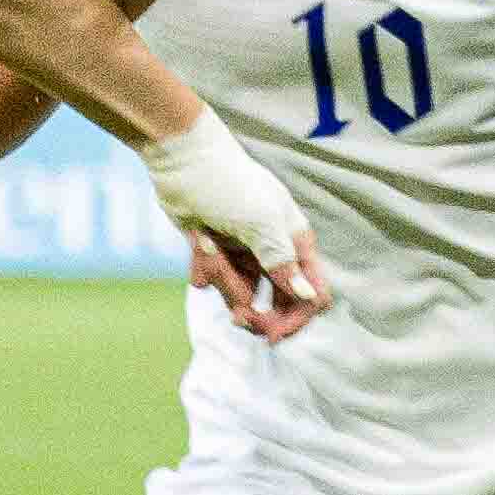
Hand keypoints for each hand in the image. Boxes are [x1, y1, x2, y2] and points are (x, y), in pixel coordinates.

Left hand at [134, 110, 329, 338]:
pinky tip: (199, 244)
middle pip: (276, 302)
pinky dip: (205, 269)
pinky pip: (215, 278)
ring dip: (224, 279)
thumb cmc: (229, 185)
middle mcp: (273, 250)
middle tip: (239, 320)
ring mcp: (244, 252)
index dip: (295, 317)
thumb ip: (283, 263)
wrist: (184, 161)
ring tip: (209, 247)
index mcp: (294, 242)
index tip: (272, 333)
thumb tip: (310, 297)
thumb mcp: (261, 225)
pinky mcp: (216, 251)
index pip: (310, 294)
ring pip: (241, 292)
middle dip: (257, 313)